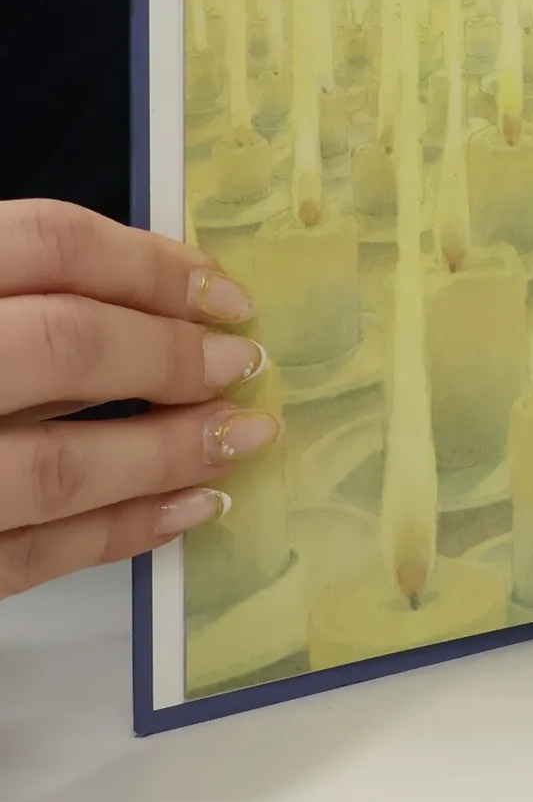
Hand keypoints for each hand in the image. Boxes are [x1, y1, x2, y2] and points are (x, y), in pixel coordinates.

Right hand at [0, 201, 276, 597]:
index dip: (149, 263)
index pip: (45, 243)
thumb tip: (161, 292)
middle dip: (167, 358)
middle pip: (62, 348)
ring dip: (167, 454)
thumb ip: (17, 290)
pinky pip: (23, 558)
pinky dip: (119, 534)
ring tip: (242, 440)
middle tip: (241, 365)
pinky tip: (188, 509)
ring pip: (51, 466)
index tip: (221, 290)